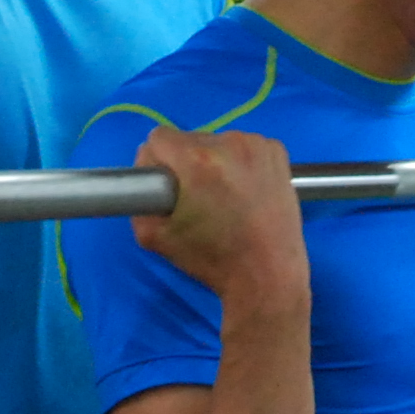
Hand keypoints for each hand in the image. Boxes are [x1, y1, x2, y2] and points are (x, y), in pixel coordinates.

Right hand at [130, 126, 307, 303]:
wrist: (267, 275)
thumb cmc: (211, 259)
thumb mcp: (154, 237)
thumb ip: (137, 199)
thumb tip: (145, 179)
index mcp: (197, 160)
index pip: (158, 138)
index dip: (155, 163)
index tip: (166, 187)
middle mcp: (229, 143)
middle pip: (189, 139)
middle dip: (186, 164)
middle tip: (198, 199)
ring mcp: (257, 145)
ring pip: (217, 142)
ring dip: (214, 162)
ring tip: (225, 198)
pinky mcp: (277, 152)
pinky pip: (245, 147)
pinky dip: (240, 163)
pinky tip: (246, 191)